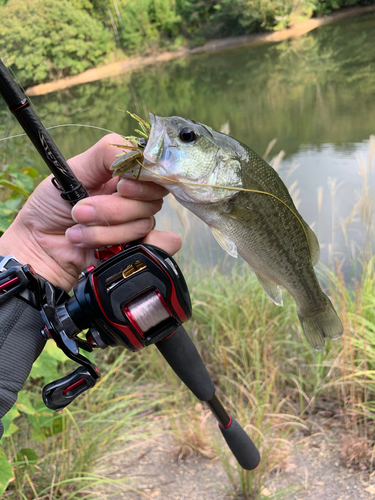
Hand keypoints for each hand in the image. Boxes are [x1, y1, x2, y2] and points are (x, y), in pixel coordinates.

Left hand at [0, 134, 180, 290]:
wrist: (39, 247)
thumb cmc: (50, 206)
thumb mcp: (71, 169)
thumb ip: (105, 154)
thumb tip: (138, 153)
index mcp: (123, 174)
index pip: (154, 170)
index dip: (143, 178)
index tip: (121, 187)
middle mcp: (135, 198)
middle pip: (152, 198)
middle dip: (113, 210)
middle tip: (80, 212)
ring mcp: (136, 223)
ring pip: (144, 223)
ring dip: (105, 232)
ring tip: (77, 233)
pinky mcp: (137, 248)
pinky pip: (161, 244)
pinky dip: (139, 247)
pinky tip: (111, 249)